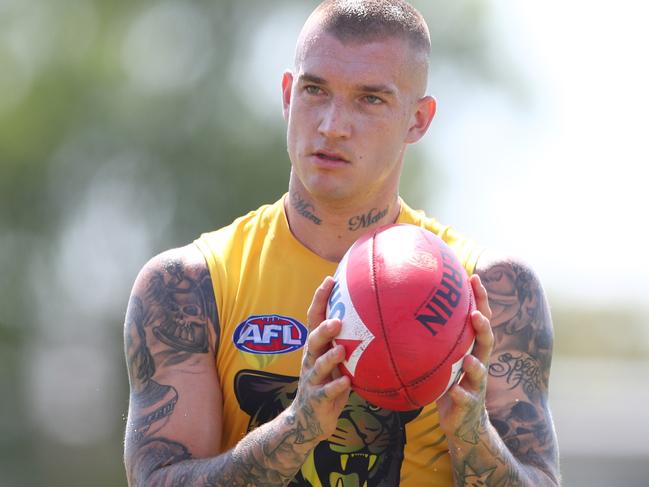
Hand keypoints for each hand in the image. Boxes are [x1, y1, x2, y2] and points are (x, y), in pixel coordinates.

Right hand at [288, 276, 351, 443]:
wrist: (307, 421)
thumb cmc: (328, 385)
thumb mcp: (337, 363)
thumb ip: (350, 345)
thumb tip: (379, 321)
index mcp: (316, 348)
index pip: (314, 318)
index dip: (320, 299)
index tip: (330, 280)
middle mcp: (311, 360)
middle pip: (312, 339)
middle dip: (323, 328)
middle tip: (337, 320)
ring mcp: (312, 380)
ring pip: (318, 365)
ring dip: (330, 357)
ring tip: (341, 349)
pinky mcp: (316, 399)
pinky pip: (326, 392)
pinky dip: (336, 387)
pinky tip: (347, 382)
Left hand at [437, 274, 493, 444]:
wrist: (464, 420)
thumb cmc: (449, 382)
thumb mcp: (443, 358)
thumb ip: (433, 338)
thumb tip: (405, 307)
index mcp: (472, 348)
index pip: (480, 319)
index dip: (480, 299)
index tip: (474, 277)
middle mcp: (478, 363)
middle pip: (487, 341)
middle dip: (483, 327)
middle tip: (476, 314)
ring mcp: (476, 384)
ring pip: (480, 372)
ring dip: (476, 365)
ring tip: (469, 360)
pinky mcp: (469, 404)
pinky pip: (465, 399)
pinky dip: (460, 394)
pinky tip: (455, 391)